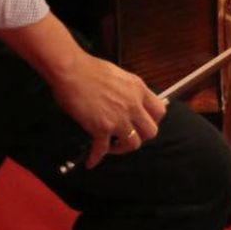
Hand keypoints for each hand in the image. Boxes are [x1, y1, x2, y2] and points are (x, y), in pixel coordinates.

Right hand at [50, 52, 167, 168]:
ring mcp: (118, 118)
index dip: (152, 120)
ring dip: (122, 148)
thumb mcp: (118, 74)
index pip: (159, 111)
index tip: (143, 123)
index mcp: (138, 89)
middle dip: (140, 136)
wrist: (71, 70)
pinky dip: (96, 158)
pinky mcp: (101, 128)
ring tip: (112, 146)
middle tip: (128, 135)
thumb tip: (125, 101)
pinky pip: (102, 150)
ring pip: (132, 144)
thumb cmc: (88, 68)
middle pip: (151, 132)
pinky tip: (91, 161)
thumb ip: (127, 90)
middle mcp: (133, 105)